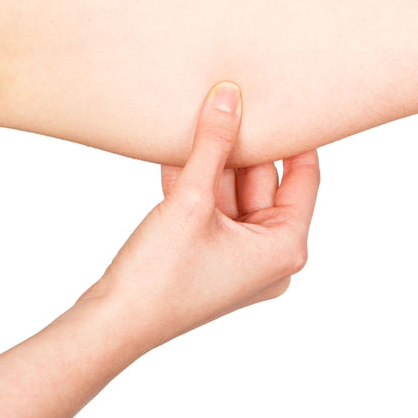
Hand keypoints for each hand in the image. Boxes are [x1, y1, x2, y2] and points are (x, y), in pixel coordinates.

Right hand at [77, 80, 320, 353]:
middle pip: (262, 181)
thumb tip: (228, 95)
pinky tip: (175, 148)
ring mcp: (237, 257)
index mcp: (285, 247)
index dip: (293, 136)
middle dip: (239, 144)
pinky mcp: (207, 256)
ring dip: (211, 159)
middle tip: (227, 98)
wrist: (114, 321)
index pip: (303, 176)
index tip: (284, 99)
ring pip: (230, 191)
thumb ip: (212, 144)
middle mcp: (268, 255)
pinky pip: (209, 207)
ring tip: (198, 116)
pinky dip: (194, 180)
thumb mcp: (192, 200)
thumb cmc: (161, 277)